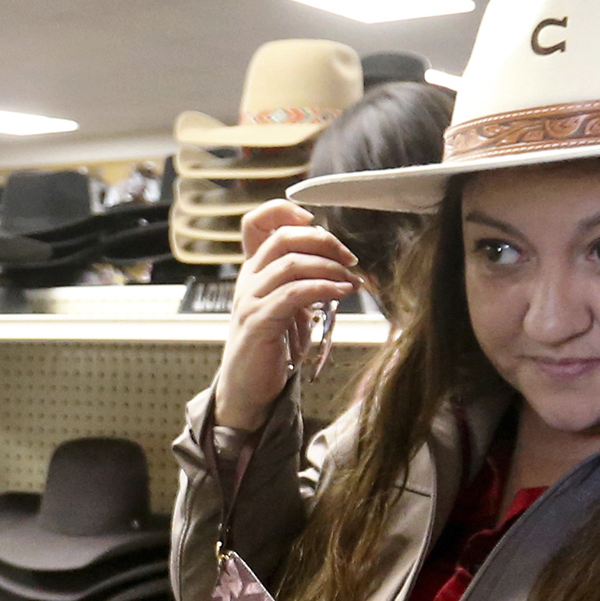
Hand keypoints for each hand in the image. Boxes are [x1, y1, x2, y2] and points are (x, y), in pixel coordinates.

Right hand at [212, 200, 362, 431]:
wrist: (248, 389)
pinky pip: (294, 293)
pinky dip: (323, 288)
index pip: (255, 222)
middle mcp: (248, 279)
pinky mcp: (258, 322)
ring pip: (291, 263)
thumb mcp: (288, 307)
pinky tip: (342, 293)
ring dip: (329, 268)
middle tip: (349, 258)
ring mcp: (250, 300)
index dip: (283, 210)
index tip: (314, 220)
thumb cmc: (272, 348)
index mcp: (253, 270)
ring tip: (351, 282)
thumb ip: (304, 281)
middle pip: (282, 237)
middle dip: (323, 241)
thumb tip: (340, 263)